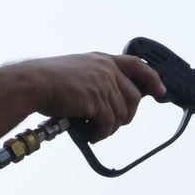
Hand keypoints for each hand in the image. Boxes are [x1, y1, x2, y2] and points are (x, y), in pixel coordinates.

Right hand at [30, 53, 166, 142]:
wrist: (33, 83)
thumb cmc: (48, 80)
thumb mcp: (77, 71)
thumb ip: (96, 80)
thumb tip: (107, 103)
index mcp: (103, 60)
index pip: (137, 65)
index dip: (152, 78)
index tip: (160, 90)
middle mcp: (106, 69)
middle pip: (134, 97)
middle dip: (127, 115)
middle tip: (112, 125)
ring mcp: (103, 84)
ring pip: (122, 114)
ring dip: (110, 128)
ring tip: (96, 132)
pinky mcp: (97, 100)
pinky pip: (109, 123)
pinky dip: (101, 134)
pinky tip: (91, 135)